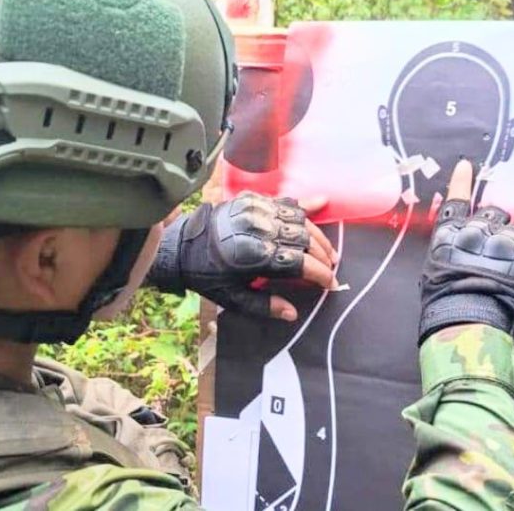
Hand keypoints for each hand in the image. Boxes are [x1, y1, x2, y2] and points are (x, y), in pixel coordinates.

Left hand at [148, 191, 338, 321]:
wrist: (182, 244)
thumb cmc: (208, 275)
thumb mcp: (232, 299)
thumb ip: (264, 306)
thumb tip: (293, 313)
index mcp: (256, 256)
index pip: (301, 263)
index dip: (321, 274)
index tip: (331, 284)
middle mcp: (260, 230)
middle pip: (305, 240)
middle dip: (323, 255)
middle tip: (331, 268)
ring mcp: (258, 211)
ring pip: (300, 220)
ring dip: (318, 235)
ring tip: (328, 250)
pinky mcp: (253, 200)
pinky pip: (285, 201)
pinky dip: (305, 204)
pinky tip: (322, 201)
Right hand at [419, 161, 513, 342]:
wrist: (467, 318)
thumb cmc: (443, 301)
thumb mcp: (435, 270)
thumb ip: (451, 250)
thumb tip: (461, 252)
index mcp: (452, 232)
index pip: (456, 200)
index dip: (461, 182)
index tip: (465, 167)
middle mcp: (480, 229)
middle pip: (495, 214)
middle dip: (498, 228)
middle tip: (498, 252)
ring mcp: (508, 240)